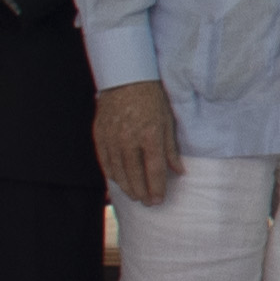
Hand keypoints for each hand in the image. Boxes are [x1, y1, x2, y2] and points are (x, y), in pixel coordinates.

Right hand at [92, 81, 183, 206]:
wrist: (125, 77)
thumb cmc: (151, 98)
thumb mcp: (168, 121)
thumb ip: (171, 149)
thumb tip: (179, 171)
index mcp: (149, 135)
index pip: (154, 170)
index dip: (157, 188)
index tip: (159, 200)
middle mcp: (128, 140)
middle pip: (135, 176)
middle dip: (142, 193)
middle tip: (148, 203)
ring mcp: (112, 138)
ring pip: (118, 172)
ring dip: (127, 187)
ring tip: (135, 196)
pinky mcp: (100, 135)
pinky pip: (105, 162)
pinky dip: (112, 174)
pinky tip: (119, 181)